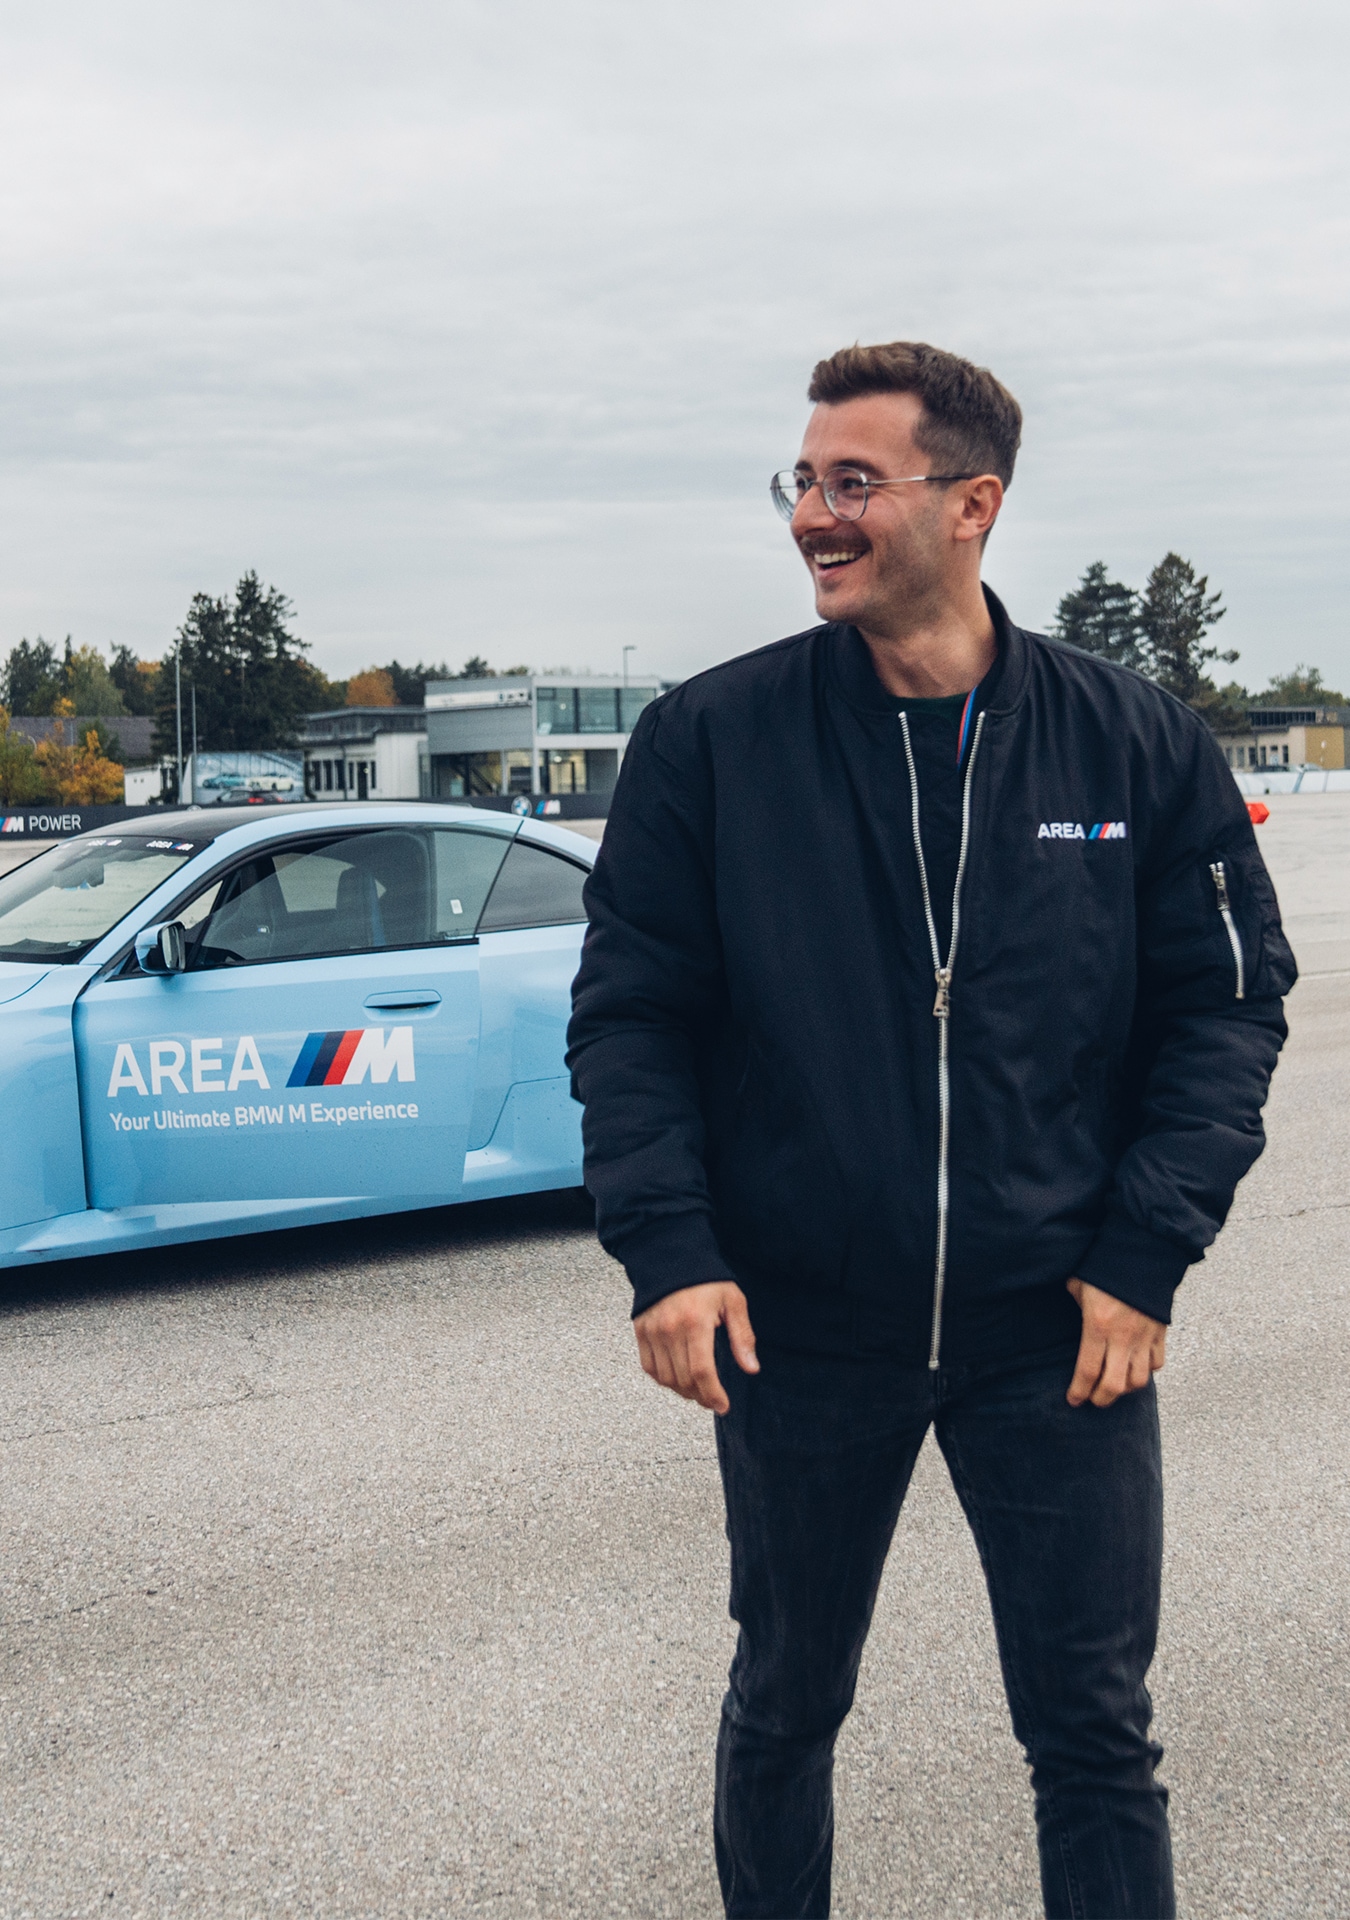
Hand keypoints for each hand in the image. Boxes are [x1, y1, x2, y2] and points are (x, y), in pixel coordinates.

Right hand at [634, 1281, 758, 1414]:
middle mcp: (670, 1329)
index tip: (722, 1406)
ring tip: (698, 1391)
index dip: (713, 1394)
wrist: (670, 1258)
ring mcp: (652, 1331)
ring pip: (665, 1378)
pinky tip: (678, 1378)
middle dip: (701, 1396)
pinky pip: (649, 1367)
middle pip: (683, 1379)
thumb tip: (751, 1368)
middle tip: (713, 1400)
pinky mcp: (641, 1331)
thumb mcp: (733, 1301)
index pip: (702, 1371)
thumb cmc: (706, 1280)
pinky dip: (663, 1379)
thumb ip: (742, 1336)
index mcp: (695, 1322)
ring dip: (682, 1391)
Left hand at [1066, 1278, 1166, 1406]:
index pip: (1087, 1371)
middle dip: (1101, 1399)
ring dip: (1125, 1389)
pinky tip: (1136, 1368)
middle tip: (1094, 1400)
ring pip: (1139, 1380)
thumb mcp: (1080, 1282)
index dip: (1079, 1391)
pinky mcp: (1160, 1333)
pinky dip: (1147, 1371)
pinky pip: (1157, 1363)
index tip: (1073, 1401)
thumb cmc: (1106, 1266)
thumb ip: (1074, 1299)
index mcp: (1097, 1326)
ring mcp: (1144, 1337)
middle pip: (1114, 1385)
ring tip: (1114, 1387)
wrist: (1145, 1253)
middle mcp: (1122, 1337)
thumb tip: (1069, 1302)